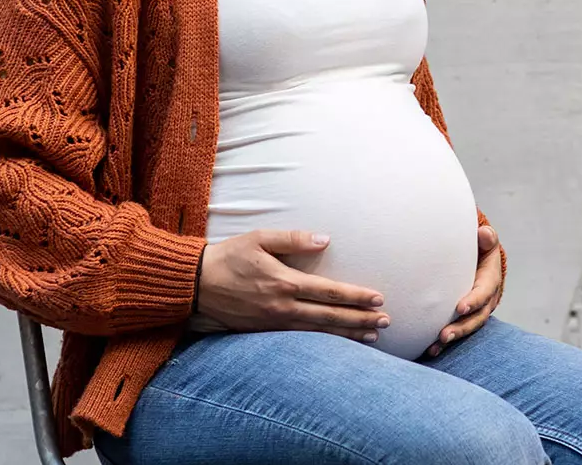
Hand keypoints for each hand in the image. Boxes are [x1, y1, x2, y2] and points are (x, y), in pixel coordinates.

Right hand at [194, 229, 389, 340]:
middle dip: (361, 320)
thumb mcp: (259, 238)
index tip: (378, 299)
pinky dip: (324, 342)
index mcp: (284, 282)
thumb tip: (325, 239)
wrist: (195, 284)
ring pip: (319, 332)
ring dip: (347, 334)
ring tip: (371, 336)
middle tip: (386, 322)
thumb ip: (293, 239)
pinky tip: (338, 342)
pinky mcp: (265, 332)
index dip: (356, 296)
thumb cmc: (229, 256)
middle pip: (330, 317)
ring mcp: (274, 323)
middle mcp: (283, 306)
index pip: (330, 292)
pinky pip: (301, 339)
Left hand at [427, 225, 503, 357]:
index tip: (460, 308)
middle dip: (461, 327)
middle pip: (476, 317)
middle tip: (444, 335)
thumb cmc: (480, 248)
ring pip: (467, 328)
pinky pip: (457, 331)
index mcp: (490, 281)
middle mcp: (486, 300)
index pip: (484, 292)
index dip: (474, 300)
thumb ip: (487, 238)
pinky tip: (429, 351)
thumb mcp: (486, 242)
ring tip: (435, 346)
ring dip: (453, 338)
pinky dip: (444, 343)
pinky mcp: (465, 318)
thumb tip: (484, 234)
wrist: (480, 260)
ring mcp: (476, 312)